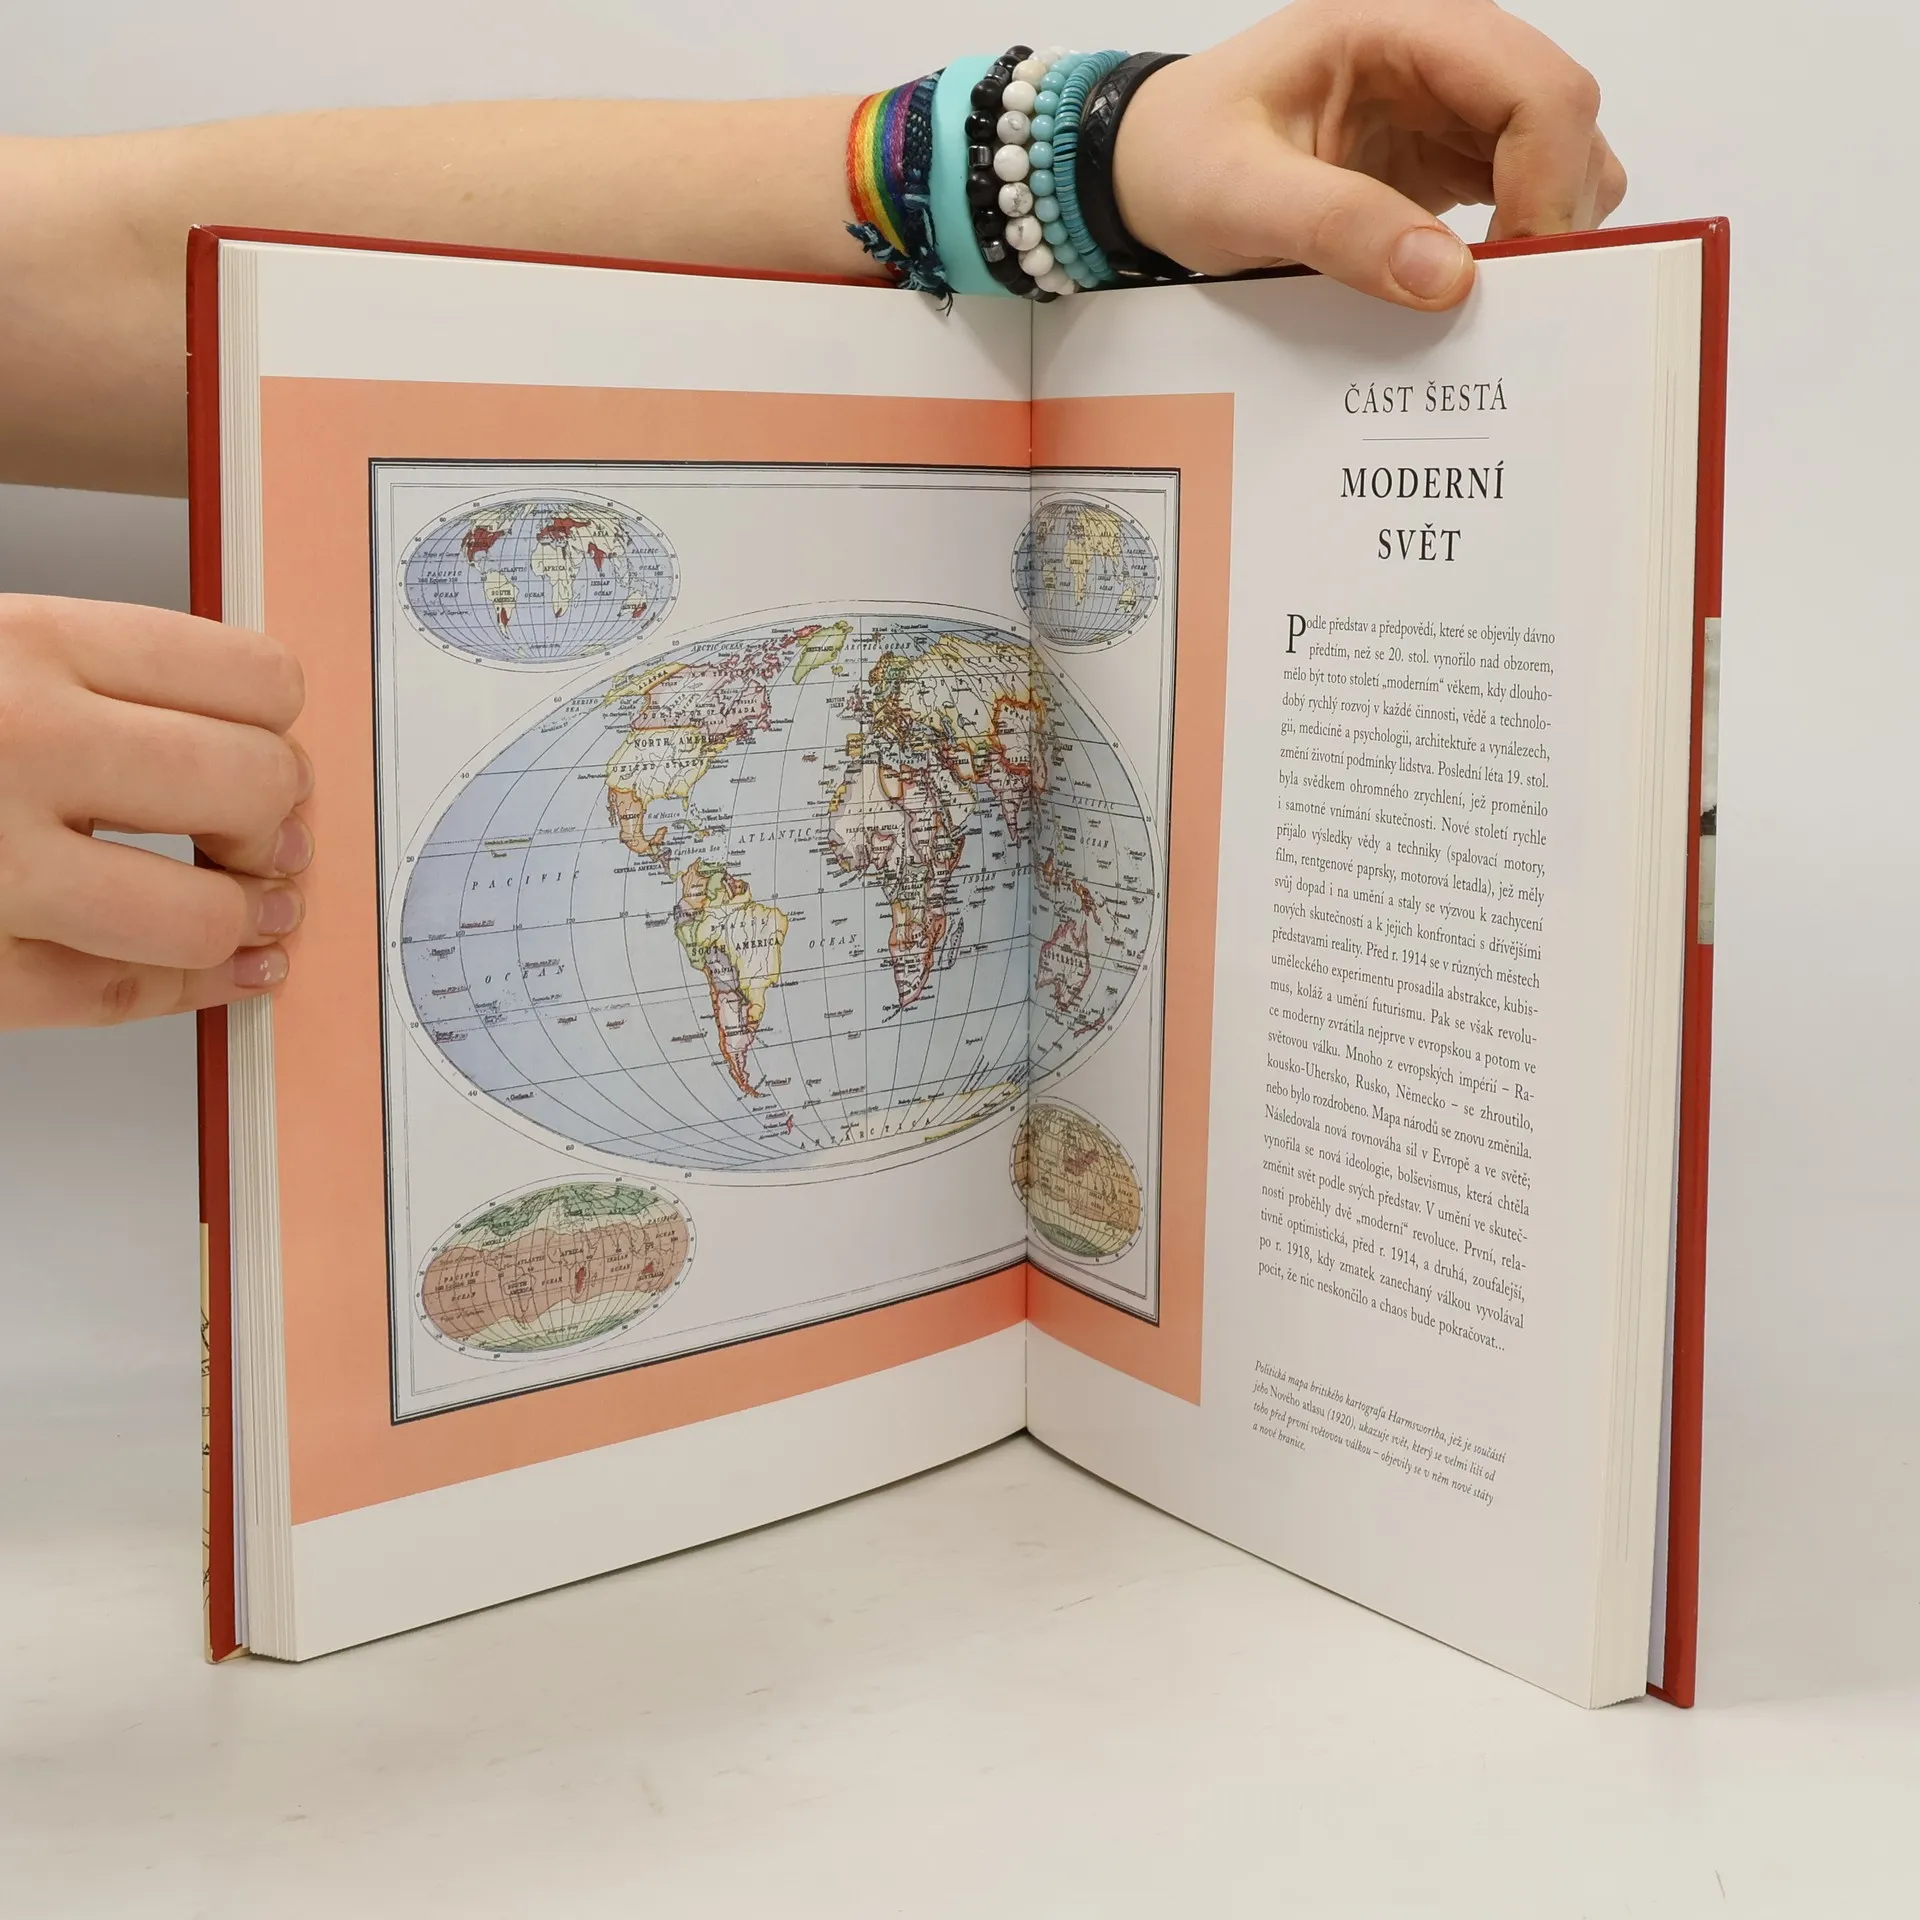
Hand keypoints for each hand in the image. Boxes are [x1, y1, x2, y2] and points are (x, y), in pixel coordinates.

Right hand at [0, 595, 309, 1028]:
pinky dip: (193, 989)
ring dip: (244, 920)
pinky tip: (220, 971)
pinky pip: (128, 995)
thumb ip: (102, 690)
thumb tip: (250, 741)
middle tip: (263, 839)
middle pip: (254, 785)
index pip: (253, 678)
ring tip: (248, 910)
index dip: (281, 730)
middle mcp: (21, 743)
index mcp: (31, 646)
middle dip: (274, 823)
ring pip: (208, 911)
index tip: (269, 752)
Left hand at [1114, 0, 1626, 306]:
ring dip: (1543, 227)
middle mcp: (1438, 56)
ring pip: (1558, 154)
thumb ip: (1337, 228)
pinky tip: (1469, 289)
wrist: (1145, 168)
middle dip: (1554, 209)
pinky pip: (1518, 192)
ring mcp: (1445, 107)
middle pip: (1563, 116)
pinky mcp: (1441, 159)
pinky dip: (1516, 244)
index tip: (1512, 269)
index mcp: (1394, 29)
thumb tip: (1447, 279)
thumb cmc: (1179, 160)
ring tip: (1486, 297)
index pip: (1532, 82)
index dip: (1547, 177)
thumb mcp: (1237, 198)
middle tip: (1508, 301)